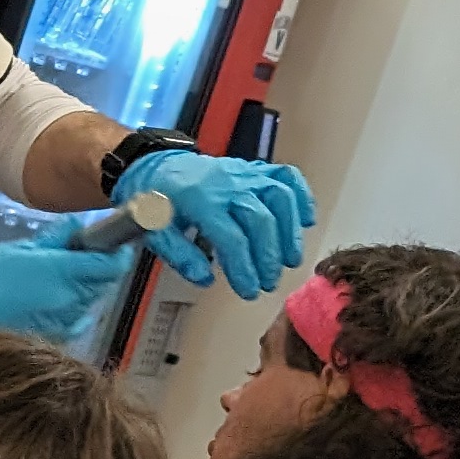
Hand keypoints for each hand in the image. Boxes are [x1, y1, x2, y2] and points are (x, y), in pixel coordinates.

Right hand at [0, 224, 130, 342]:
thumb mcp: (19, 249)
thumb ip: (54, 239)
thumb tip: (77, 226)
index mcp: (61, 271)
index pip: (111, 263)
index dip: (118, 251)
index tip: (115, 243)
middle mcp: (69, 298)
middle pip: (105, 281)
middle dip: (98, 267)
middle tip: (79, 256)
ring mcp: (63, 320)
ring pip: (92, 300)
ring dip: (85, 288)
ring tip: (59, 280)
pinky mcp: (54, 336)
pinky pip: (79, 321)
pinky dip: (75, 310)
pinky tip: (55, 302)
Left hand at [132, 150, 313, 297]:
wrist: (157, 167)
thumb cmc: (156, 202)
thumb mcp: (154, 231)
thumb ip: (178, 255)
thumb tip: (205, 278)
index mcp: (198, 200)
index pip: (231, 238)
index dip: (244, 269)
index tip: (249, 290)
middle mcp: (227, 184)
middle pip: (261, 220)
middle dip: (268, 257)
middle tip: (268, 282)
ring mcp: (244, 173)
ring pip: (281, 197)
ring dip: (290, 232)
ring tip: (290, 260)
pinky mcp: (255, 169)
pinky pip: (287, 176)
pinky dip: (302, 197)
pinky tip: (305, 221)